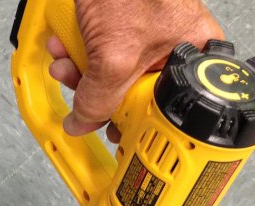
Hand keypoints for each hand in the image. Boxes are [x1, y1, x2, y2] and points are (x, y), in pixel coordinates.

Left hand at [48, 0, 223, 138]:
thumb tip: (84, 124)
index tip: (110, 133)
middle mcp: (170, 48)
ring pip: (107, 71)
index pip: (162, 108)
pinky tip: (64, 45)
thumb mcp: (115, 55)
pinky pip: (96, 49)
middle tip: (80, 88)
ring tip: (65, 61)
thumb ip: (99, 99)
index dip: (131, 122)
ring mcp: (143, 35)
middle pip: (129, 92)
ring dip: (77, 71)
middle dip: (94, 91)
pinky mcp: (119, 23)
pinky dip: (75, 51)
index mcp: (190, 58)